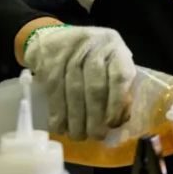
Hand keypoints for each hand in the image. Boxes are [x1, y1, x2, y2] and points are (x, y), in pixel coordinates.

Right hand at [23, 25, 135, 139]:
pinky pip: (54, 92)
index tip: (113, 123)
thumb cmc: (90, 55)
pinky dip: (58, 112)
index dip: (118, 102)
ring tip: (78, 136)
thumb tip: (122, 119)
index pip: (120, 75)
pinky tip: (60, 127)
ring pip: (74, 91)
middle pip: (95, 86)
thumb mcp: (110, 61)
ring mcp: (70, 52)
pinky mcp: (50, 62)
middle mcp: (94, 46)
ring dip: (76, 119)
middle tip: (96, 136)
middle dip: (95, 116)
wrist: (54, 37)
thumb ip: (118, 84)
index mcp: (115, 47)